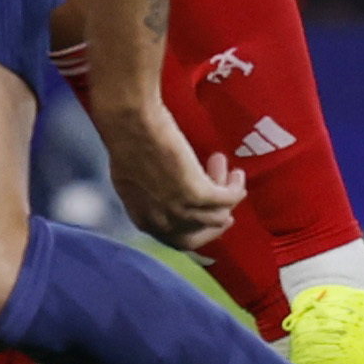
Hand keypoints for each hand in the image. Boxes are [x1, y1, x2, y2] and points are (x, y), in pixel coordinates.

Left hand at [93, 94, 244, 253]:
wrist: (129, 124)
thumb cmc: (127, 141)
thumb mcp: (133, 180)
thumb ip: (149, 198)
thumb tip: (166, 199)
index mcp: (143, 220)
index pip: (178, 240)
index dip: (199, 231)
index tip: (209, 220)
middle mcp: (162, 222)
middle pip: (202, 233)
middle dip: (218, 222)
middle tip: (228, 209)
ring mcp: (180, 211)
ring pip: (219, 214)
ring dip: (226, 193)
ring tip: (230, 173)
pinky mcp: (198, 194)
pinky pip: (228, 198)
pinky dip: (236, 187)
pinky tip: (236, 174)